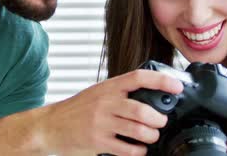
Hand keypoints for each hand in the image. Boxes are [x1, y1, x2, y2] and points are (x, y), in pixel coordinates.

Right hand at [41, 69, 182, 155]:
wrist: (50, 125)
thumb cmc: (77, 109)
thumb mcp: (98, 92)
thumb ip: (120, 92)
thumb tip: (152, 95)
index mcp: (109, 87)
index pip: (139, 78)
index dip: (161, 81)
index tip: (177, 86)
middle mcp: (106, 102)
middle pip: (141, 109)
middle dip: (158, 119)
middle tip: (161, 122)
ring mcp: (101, 123)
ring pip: (137, 130)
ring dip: (151, 136)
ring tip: (151, 136)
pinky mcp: (98, 142)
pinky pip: (126, 149)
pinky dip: (138, 151)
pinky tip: (138, 149)